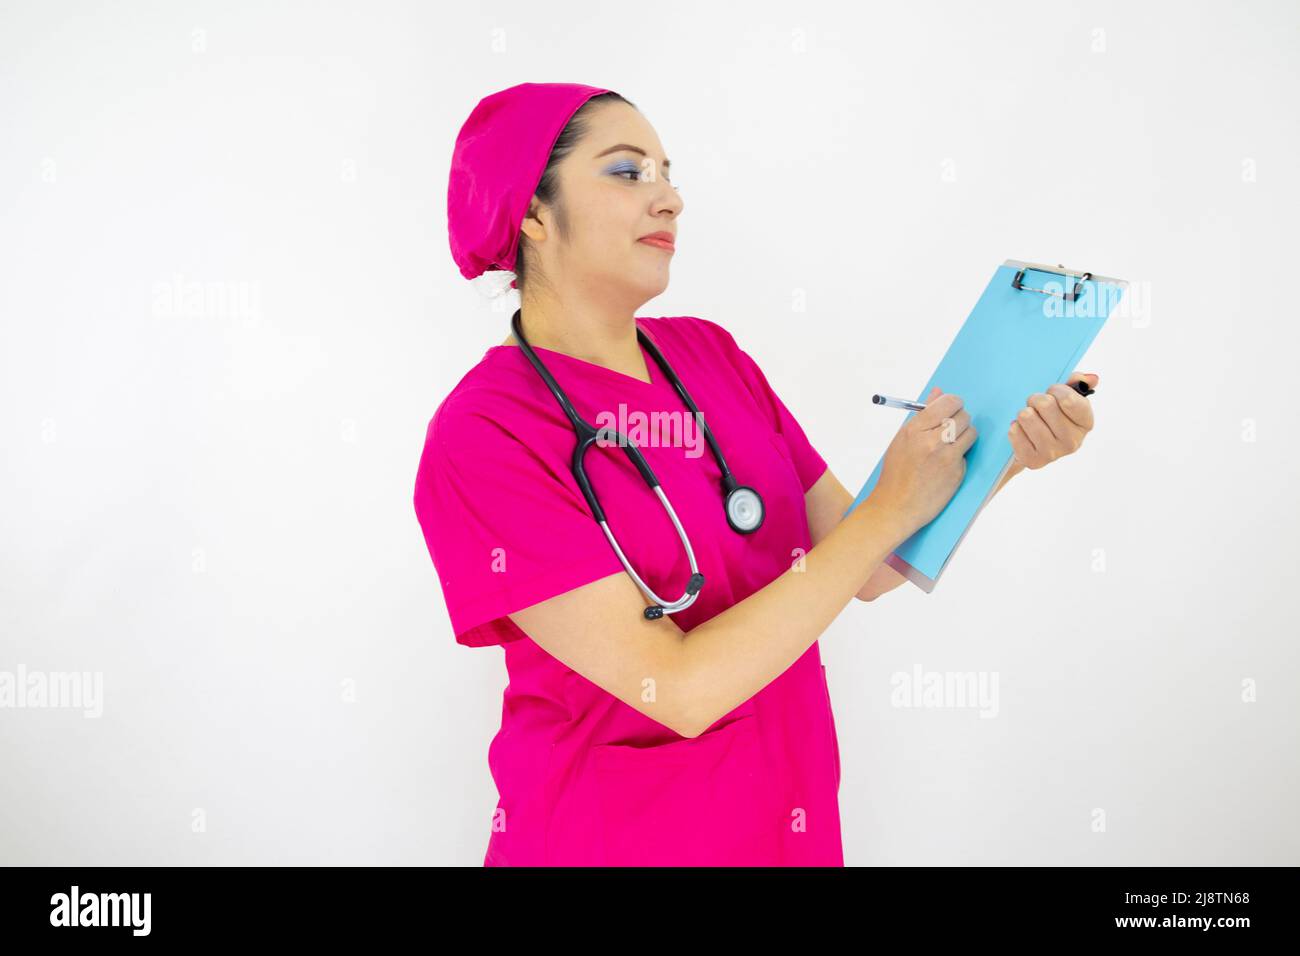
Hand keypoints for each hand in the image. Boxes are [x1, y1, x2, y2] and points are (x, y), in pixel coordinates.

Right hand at [873, 386, 976, 537]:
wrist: (895, 507)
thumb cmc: (897, 472)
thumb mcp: (902, 439)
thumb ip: (922, 415)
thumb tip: (938, 391)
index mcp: (914, 429)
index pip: (947, 403)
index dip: (954, 403)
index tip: (952, 408)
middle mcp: (931, 441)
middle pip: (962, 416)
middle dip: (961, 419)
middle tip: (953, 427)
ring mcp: (945, 457)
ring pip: (971, 432)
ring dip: (965, 436)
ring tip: (951, 445)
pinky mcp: (956, 472)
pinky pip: (967, 454)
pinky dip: (961, 456)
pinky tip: (946, 464)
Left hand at [1008, 371, 1098, 470]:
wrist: (1033, 445)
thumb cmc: (1051, 418)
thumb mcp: (1065, 399)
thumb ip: (1077, 384)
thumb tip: (1090, 378)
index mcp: (1085, 423)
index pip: (1068, 399)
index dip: (1056, 390)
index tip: (1053, 392)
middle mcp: (1073, 441)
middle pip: (1045, 404)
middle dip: (1036, 399)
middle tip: (1037, 406)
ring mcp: (1053, 453)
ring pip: (1027, 415)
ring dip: (1025, 413)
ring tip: (1030, 419)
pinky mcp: (1033, 461)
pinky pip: (1014, 430)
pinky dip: (1015, 427)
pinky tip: (1023, 432)